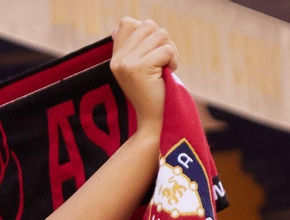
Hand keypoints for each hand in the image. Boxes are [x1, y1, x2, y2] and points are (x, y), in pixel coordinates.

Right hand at [110, 17, 176, 136]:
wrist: (154, 125)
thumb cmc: (154, 98)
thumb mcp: (140, 70)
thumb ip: (135, 47)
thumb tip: (125, 23)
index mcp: (115, 58)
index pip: (127, 23)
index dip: (147, 32)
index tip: (154, 53)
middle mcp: (118, 59)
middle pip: (148, 26)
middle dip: (164, 41)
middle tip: (166, 62)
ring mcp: (126, 64)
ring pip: (159, 34)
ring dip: (171, 51)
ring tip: (168, 68)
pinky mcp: (139, 69)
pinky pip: (166, 50)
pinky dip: (173, 60)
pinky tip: (169, 73)